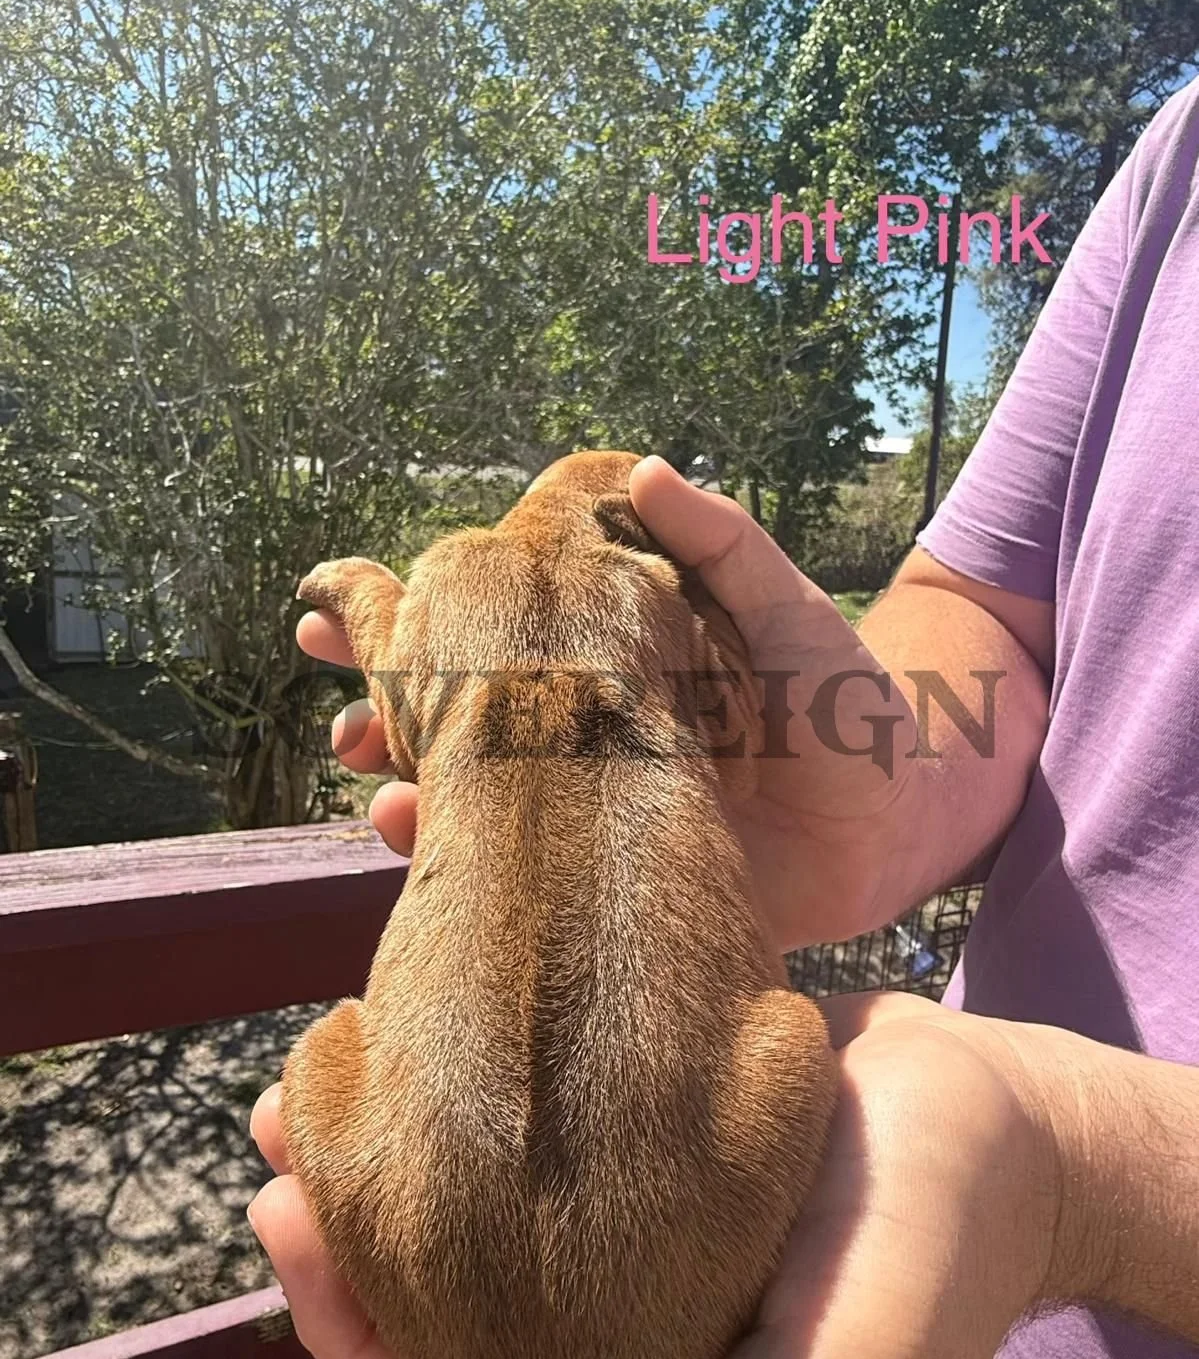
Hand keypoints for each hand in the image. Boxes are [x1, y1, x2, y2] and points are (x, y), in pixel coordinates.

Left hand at [249, 992, 1061, 1358]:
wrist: (1001, 1114)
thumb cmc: (934, 1254)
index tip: (294, 1233)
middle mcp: (619, 1356)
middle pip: (445, 1335)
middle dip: (346, 1258)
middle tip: (279, 1152)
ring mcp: (624, 1256)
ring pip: (468, 1240)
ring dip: (381, 1177)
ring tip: (304, 1093)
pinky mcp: (639, 1163)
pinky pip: (522, 1155)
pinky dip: (456, 1109)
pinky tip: (405, 1042)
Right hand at [297, 456, 921, 947]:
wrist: (909, 814)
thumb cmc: (850, 700)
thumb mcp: (788, 610)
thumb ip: (724, 548)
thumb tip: (649, 467)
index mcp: (610, 674)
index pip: (493, 644)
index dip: (411, 629)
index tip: (333, 610)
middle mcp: (588, 745)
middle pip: (465, 730)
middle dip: (389, 721)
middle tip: (341, 722)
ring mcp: (599, 821)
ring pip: (482, 809)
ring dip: (415, 795)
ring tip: (373, 778)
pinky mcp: (622, 891)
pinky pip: (533, 889)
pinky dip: (474, 871)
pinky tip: (428, 845)